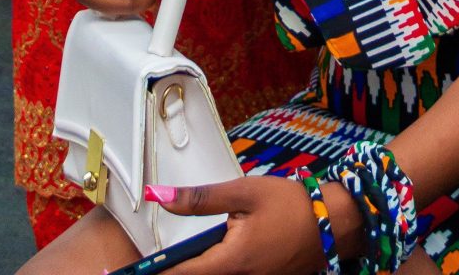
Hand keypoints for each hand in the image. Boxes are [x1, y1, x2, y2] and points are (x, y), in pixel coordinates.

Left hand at [148, 174, 337, 274]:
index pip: (178, 274)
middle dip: (171, 271)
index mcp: (229, 263)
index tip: (124, 271)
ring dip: (193, 270)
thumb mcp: (244, 192)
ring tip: (172, 261)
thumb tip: (161, 197)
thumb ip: (201, 198)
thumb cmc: (291, 205)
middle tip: (146, 264)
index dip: (151, 272)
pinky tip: (208, 259)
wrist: (334, 223)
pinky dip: (213, 272)